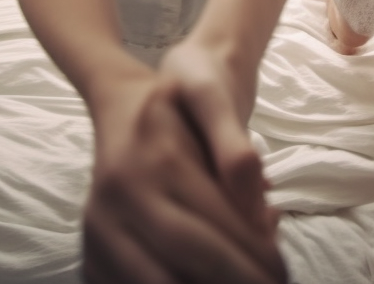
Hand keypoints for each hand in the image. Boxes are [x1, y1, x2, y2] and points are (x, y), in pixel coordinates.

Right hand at [82, 70, 285, 283]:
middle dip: (238, 279)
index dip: (256, 252)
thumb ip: (240, 160)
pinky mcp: (91, 253)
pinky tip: (204, 283)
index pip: (216, 219)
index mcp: (159, 161)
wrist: (120, 106)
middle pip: (188, 255)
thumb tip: (265, 221)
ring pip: (157, 280)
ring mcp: (100, 229)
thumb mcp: (214, 107)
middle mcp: (122, 196)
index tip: (282, 270)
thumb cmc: (179, 111)